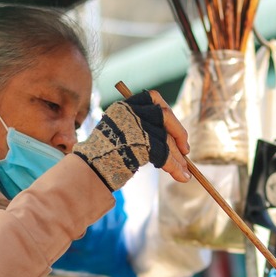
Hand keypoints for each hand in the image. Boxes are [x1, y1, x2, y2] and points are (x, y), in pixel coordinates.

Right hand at [73, 91, 189, 190]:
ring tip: (185, 173)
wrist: (89, 170)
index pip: (154, 99)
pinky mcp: (141, 142)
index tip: (177, 131)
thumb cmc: (104, 156)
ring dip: (178, 159)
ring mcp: (135, 125)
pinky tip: (182, 177)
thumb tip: (173, 139)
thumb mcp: (121, 134)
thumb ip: (142, 129)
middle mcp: (130, 111)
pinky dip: (175, 167)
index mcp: (125, 105)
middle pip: (164, 116)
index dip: (169, 115)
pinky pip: (164, 154)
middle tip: (186, 152)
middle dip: (179, 134)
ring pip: (165, 140)